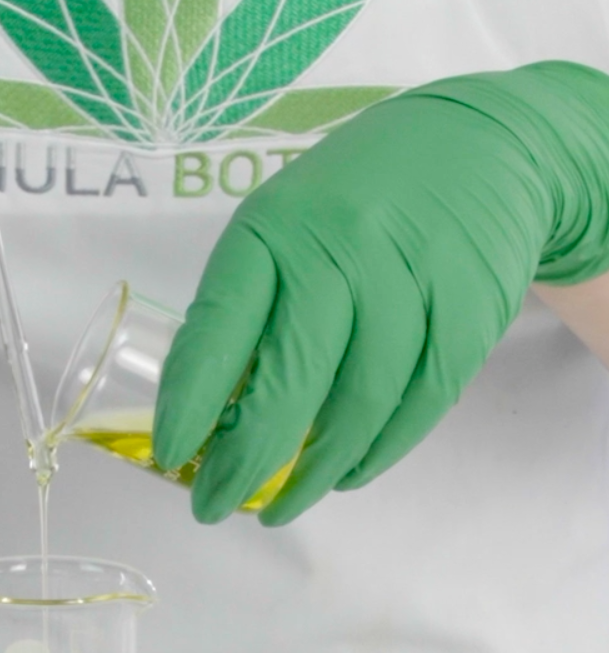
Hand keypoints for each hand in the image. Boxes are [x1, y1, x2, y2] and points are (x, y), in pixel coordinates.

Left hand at [153, 62, 608, 524]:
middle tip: (215, 505)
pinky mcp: (470, 311)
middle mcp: (341, 251)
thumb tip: (204, 415)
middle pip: (290, 381)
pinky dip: (378, 453)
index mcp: (272, 230)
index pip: (219, 327)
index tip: (172, 455)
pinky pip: (419, 406)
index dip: (191, 401)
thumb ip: (245, 307)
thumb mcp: (280, 226)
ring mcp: (412, 281)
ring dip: (314, 474)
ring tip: (281, 506)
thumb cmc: (350, 202)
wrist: (479, 146)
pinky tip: (346, 474)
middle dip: (245, 460)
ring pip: (359, 406)